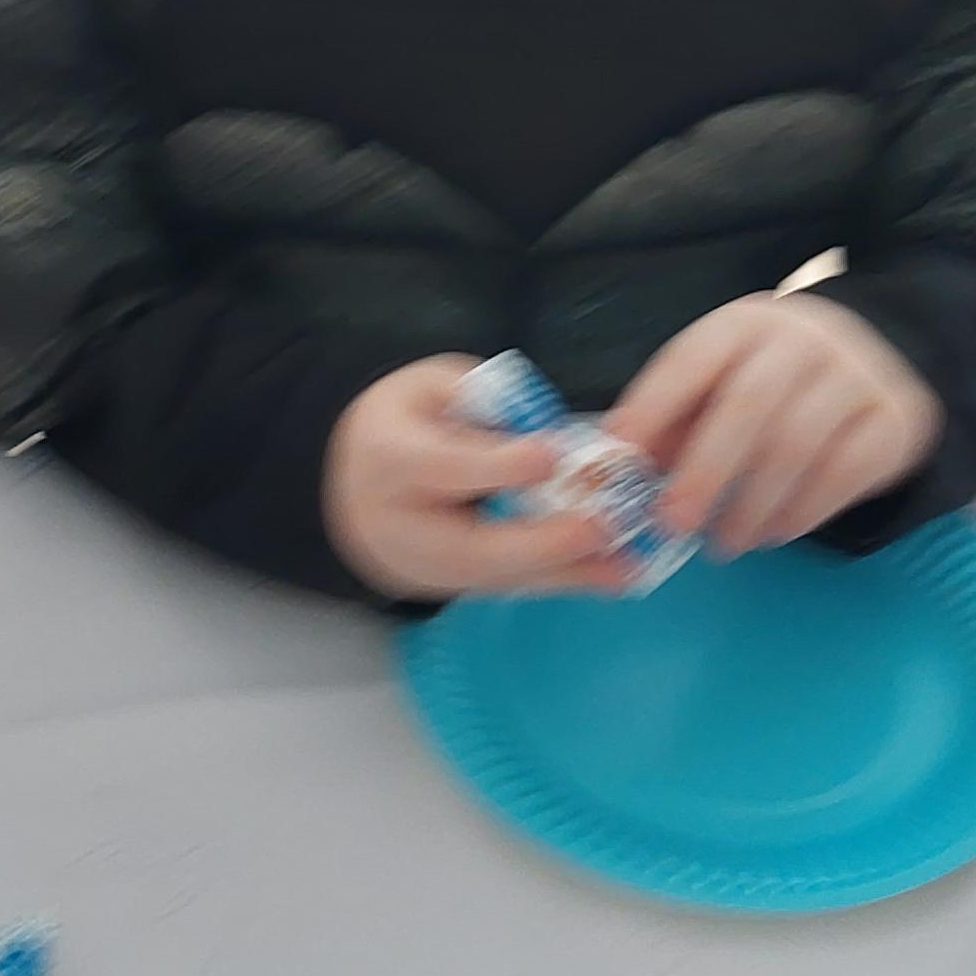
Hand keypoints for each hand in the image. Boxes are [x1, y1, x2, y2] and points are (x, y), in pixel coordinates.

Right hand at [323, 355, 639, 604]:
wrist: (348, 486)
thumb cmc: (402, 422)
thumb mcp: (429, 387)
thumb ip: (483, 399)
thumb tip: (546, 428)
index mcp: (389, 459)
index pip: (444, 466)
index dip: (498, 465)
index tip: (552, 456)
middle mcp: (402, 525)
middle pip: (472, 546)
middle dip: (543, 542)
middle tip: (603, 528)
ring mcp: (424, 568)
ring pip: (499, 577)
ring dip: (567, 574)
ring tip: (628, 568)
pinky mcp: (451, 587)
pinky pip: (509, 586)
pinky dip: (561, 580)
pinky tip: (612, 576)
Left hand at [606, 294, 942, 557]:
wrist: (884, 356)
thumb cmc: (778, 379)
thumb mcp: (726, 378)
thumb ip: (679, 418)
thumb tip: (628, 470)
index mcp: (744, 325)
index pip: (691, 360)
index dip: (652, 406)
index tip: (620, 455)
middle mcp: (802, 341)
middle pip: (747, 406)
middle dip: (704, 471)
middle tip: (674, 523)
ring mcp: (856, 376)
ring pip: (796, 445)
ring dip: (751, 506)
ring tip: (723, 543)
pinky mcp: (893, 418)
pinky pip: (843, 474)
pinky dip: (801, 513)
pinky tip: (773, 534)